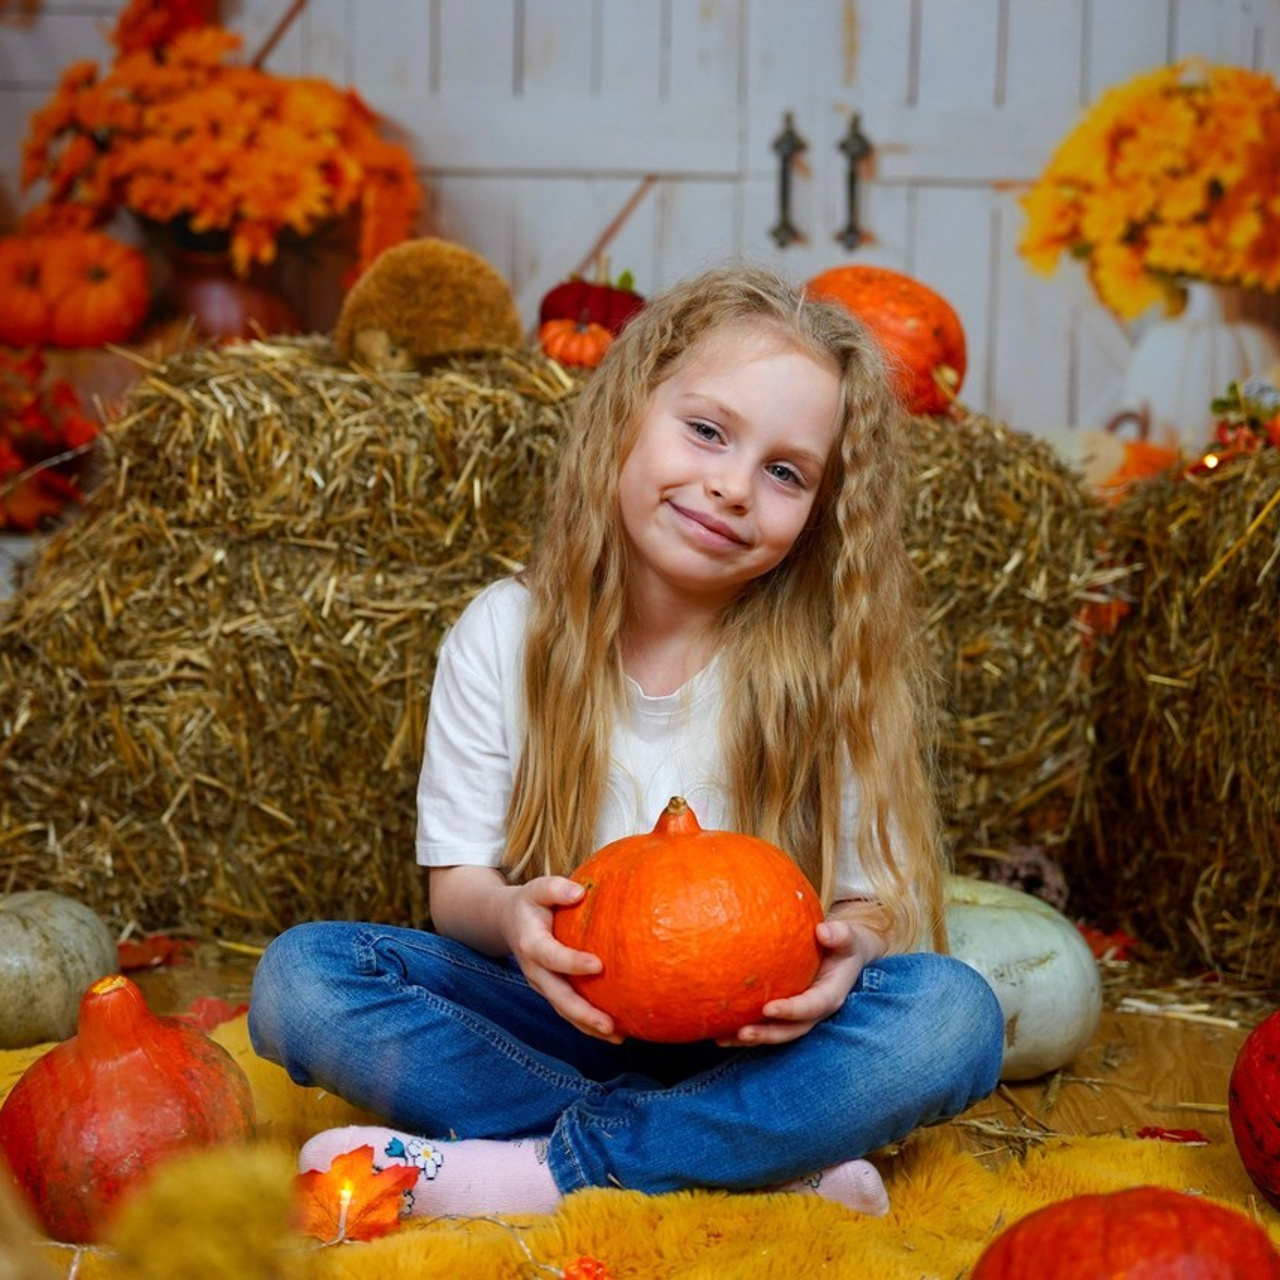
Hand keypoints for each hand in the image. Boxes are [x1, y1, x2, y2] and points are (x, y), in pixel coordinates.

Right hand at [499, 875, 622, 1043]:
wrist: (509, 922)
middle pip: (558, 997)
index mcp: (532, 945)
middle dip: (583, 1013)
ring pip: (564, 1011)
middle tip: (609, 1024)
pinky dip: (588, 1024)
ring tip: (617, 1036)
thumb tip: (578, 892)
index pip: (552, 957)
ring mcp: (543, 985)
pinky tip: (615, 1031)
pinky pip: (569, 1011)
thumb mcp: (537, 888)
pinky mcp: (552, 991)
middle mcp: (535, 971)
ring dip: (588, 1026)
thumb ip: (555, 888)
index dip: (573, 963)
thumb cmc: (531, 903)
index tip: (598, 966)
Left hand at [715, 918, 877, 1047]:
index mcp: (829, 996)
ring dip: (749, 1039)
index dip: (791, 1011)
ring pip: (774, 1032)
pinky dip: (742, 1029)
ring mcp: (798, 1015)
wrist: (842, 954)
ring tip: (722, 1038)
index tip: (768, 1008)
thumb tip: (823, 931)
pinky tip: (718, 1029)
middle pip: (790, 1030)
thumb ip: (840, 935)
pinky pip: (764, 1024)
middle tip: (743, 1033)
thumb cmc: (842, 944)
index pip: (811, 1007)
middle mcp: (813, 1012)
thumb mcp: (847, 937)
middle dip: (767, 1034)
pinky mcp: (784, 1013)